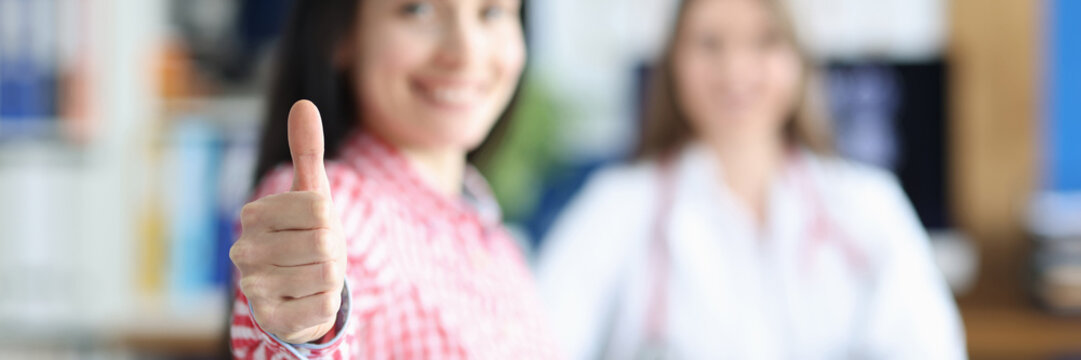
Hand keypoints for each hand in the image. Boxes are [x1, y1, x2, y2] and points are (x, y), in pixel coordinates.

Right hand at [231, 100, 346, 343]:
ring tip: (312, 276)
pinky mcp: (271, 320)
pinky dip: (327, 304)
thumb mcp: (311, 193)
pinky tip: (308, 300)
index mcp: (254, 215)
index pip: (319, 206)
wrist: (297, 291)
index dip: (329, 218)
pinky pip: (324, 306)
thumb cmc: (307, 235)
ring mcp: (253, 287)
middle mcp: (245, 250)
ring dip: (331, 278)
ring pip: (327, 275)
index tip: (316, 225)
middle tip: (318, 255)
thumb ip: (307, 150)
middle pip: (324, 242)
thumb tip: (303, 104)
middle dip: (333, 250)